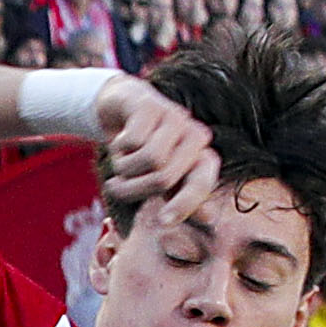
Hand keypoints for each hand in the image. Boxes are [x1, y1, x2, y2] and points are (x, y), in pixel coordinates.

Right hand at [91, 74, 218, 224]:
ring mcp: (175, 117)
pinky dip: (118, 148)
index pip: (201, 184)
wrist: (121, 107)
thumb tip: (208, 217)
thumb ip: (179, 197)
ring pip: (149, 160)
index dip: (184, 205)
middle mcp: (195, 135)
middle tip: (117, 186)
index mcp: (202, 157)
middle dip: (134, 189)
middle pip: (164, 178)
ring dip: (123, 168)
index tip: (163, 222)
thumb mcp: (159, 178)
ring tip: (119, 163)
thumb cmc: (142, 151)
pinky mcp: (151, 104)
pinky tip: (119, 140)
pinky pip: (133, 140)